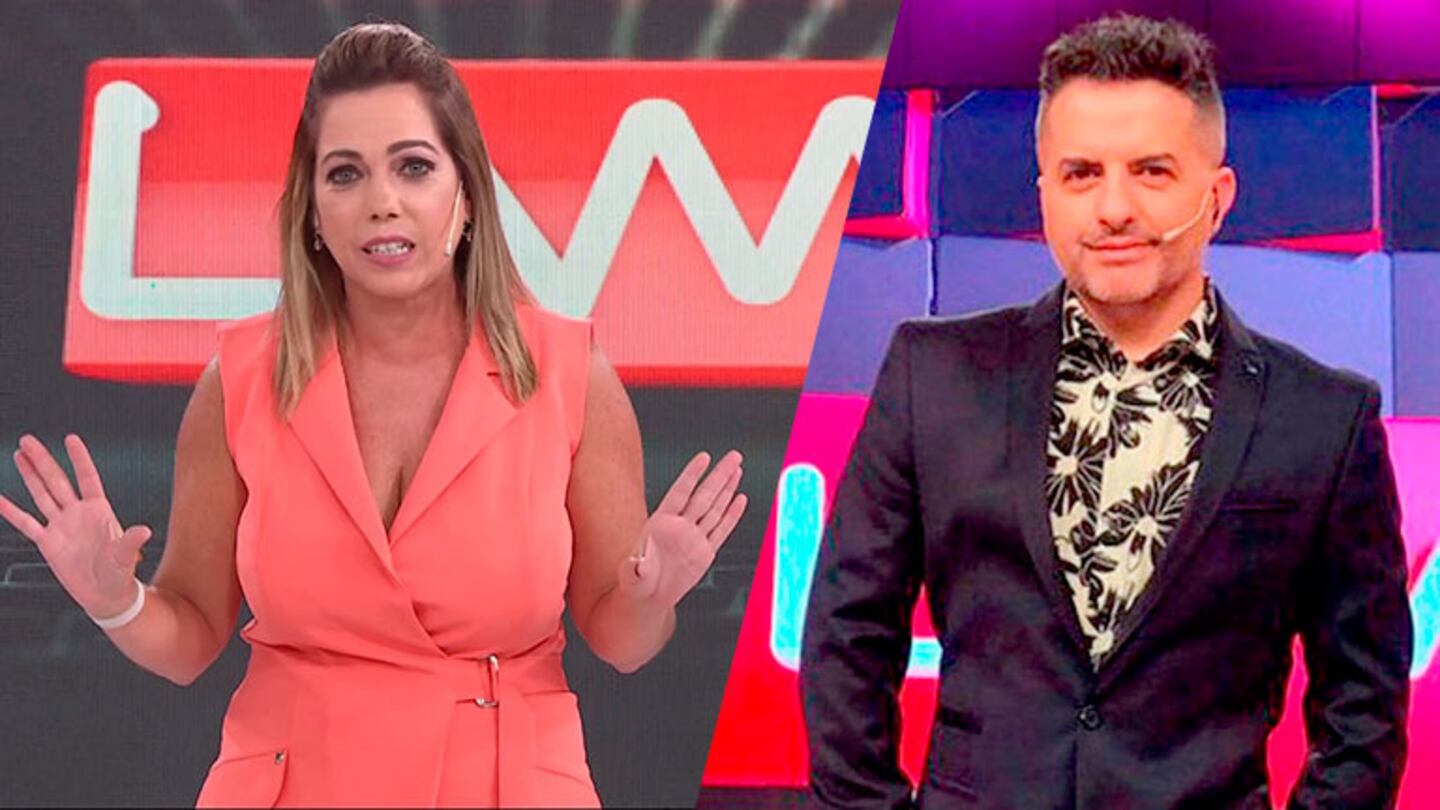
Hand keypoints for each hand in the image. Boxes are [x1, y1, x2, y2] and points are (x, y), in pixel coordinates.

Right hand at [0, 434, 150, 618]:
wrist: (106, 595)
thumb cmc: (121, 574)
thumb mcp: (126, 557)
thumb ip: (130, 542)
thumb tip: (144, 530)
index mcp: (99, 511)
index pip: (87, 478)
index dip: (79, 459)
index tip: (70, 438)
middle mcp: (78, 513)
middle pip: (58, 480)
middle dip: (43, 460)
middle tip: (28, 440)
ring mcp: (61, 526)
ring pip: (42, 494)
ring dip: (30, 475)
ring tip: (20, 455)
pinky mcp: (48, 542)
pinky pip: (26, 523)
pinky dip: (11, 512)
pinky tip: (0, 499)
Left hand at [617, 450, 746, 608]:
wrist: (648, 598)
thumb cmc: (636, 582)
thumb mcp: (632, 575)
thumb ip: (636, 567)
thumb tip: (638, 563)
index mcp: (661, 524)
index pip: (681, 493)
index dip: (692, 475)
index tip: (704, 458)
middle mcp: (680, 527)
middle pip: (704, 495)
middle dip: (719, 474)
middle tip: (733, 457)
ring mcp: (694, 538)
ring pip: (715, 508)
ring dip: (728, 488)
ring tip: (737, 470)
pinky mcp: (705, 551)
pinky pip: (722, 529)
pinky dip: (732, 515)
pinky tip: (740, 500)